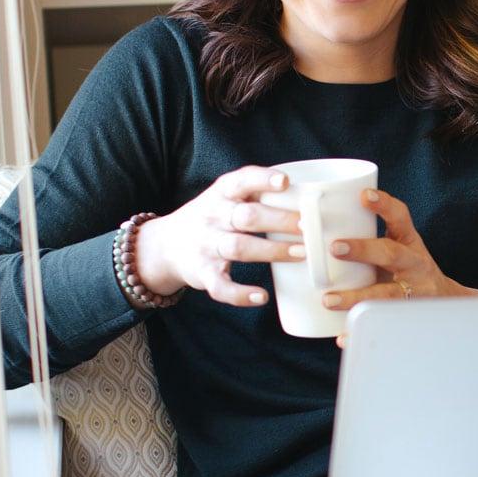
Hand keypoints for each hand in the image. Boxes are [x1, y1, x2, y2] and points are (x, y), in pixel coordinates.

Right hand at [133, 166, 302, 307]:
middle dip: (280, 220)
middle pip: (248, 216)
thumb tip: (312, 198)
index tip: (286, 182)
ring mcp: (207, 246)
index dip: (263, 180)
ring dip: (272, 250)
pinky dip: (240, 294)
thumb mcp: (226, 197)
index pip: (242, 180)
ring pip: (239, 247)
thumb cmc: (213, 217)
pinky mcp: (203, 273)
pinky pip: (221, 286)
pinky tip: (261, 296)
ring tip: (301, 254)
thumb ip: (258, 194)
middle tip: (309, 226)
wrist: (165, 245)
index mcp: (222, 193)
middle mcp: (214, 217)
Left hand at [323, 188, 477, 342]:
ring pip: (386, 294)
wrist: (447, 304)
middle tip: (335, 248)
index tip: (364, 195)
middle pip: (392, 254)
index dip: (384, 205)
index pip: (400, 218)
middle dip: (363, 250)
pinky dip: (359, 331)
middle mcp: (415, 265)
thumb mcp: (399, 249)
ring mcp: (413, 293)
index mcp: (409, 243)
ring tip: (329, 300)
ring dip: (356, 297)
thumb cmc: (409, 272)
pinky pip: (382, 325)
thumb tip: (311, 230)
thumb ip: (368, 240)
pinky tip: (341, 336)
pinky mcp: (406, 318)